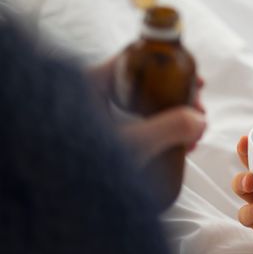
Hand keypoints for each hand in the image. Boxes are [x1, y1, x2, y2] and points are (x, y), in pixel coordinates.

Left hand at [87, 55, 206, 165]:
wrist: (53, 194)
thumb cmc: (78, 165)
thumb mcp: (131, 144)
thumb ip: (168, 129)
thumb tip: (200, 121)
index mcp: (93, 82)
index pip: (137, 59)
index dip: (171, 66)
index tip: (194, 80)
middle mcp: (92, 92)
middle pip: (147, 83)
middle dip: (179, 97)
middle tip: (198, 112)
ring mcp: (96, 114)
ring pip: (144, 105)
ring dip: (173, 117)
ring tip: (192, 138)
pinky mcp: (100, 135)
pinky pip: (135, 123)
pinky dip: (158, 131)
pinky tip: (177, 147)